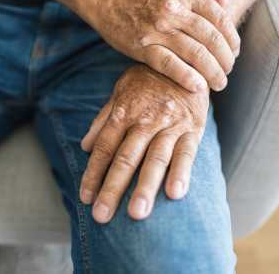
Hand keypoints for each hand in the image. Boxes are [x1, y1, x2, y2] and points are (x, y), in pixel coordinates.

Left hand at [79, 65, 208, 222]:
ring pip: (155, 159)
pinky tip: (175, 194)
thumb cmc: (147, 80)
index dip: (93, 174)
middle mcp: (144, 120)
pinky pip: (187, 152)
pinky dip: (181, 172)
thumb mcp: (120, 91)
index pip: (104, 148)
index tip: (85, 198)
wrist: (184, 60)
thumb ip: (103, 119)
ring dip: (145, 187)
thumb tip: (85, 146)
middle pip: (125, 158)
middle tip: (102, 216)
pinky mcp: (193, 128)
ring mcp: (169, 124)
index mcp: (124, 112)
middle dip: (113, 188)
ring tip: (136, 214)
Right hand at [86, 0, 240, 91]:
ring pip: (195, 54)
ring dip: (212, 72)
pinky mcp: (142, 47)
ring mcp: (157, 29)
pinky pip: (169, 65)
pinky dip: (187, 77)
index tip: (234, 52)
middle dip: (225, 59)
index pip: (220, 18)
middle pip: (211, 38)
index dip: (232, 39)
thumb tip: (225, 1)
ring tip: (220, 84)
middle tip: (228, 72)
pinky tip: (198, 87)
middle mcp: (173, 10)